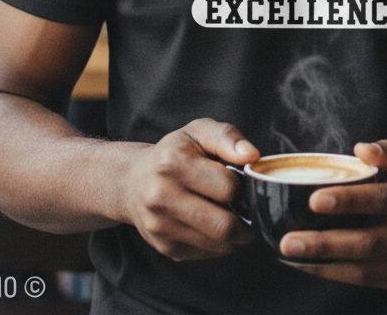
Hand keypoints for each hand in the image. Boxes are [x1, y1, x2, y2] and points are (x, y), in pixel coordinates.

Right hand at [121, 118, 258, 260]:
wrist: (134, 182)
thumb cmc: (175, 153)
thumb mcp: (198, 132)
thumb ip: (227, 137)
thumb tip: (252, 156)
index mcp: (172, 163)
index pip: (227, 187)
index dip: (241, 185)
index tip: (240, 181)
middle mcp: (161, 196)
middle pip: (224, 225)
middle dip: (246, 221)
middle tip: (249, 210)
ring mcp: (160, 226)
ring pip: (218, 244)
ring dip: (235, 235)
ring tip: (234, 217)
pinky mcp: (164, 247)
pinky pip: (207, 254)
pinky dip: (219, 244)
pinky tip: (214, 226)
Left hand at [279, 136, 386, 288]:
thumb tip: (359, 149)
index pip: (383, 199)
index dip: (349, 202)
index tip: (314, 199)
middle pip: (369, 243)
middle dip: (325, 244)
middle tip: (287, 240)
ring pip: (367, 270)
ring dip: (325, 266)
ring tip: (289, 256)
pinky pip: (371, 280)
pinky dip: (338, 275)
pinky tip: (311, 266)